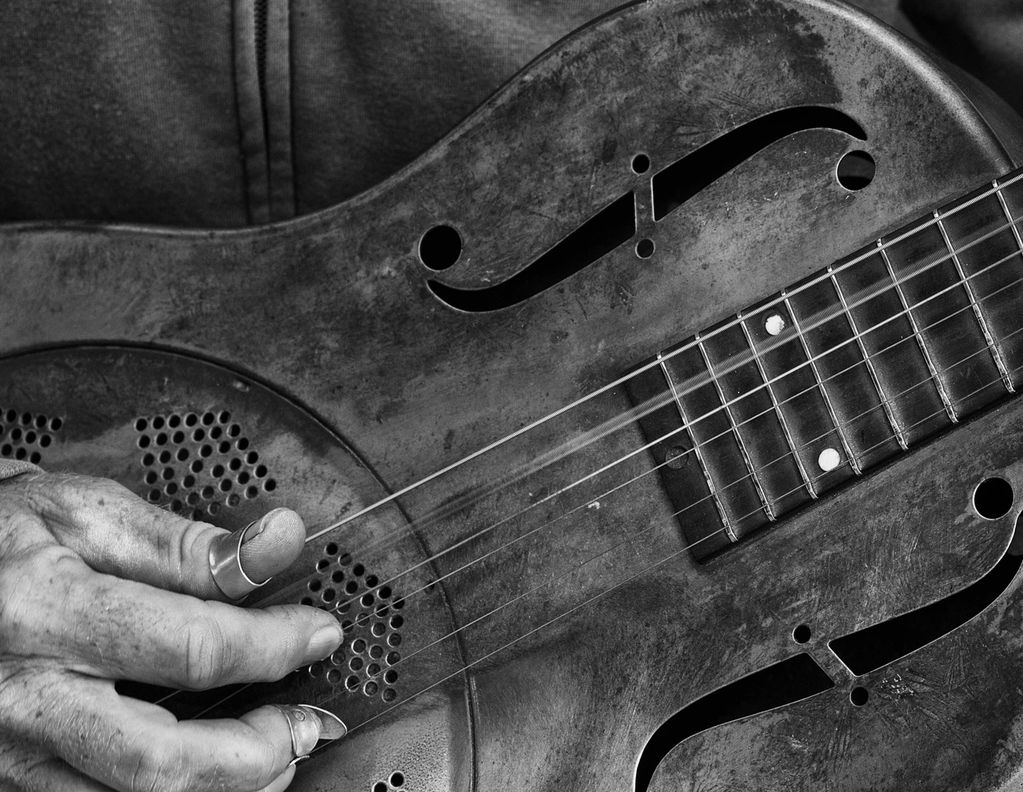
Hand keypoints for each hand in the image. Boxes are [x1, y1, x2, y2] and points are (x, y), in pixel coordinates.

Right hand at [0, 471, 344, 791]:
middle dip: (255, 754)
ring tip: (276, 757)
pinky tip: (215, 777)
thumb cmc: (8, 537)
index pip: (189, 646)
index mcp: (46, 610)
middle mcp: (23, 696)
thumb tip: (278, 542)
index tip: (317, 634)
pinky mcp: (11, 780)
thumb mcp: (88, 513)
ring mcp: (11, 751)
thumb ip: (186, 544)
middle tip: (305, 726)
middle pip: (157, 761)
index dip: (272, 644)